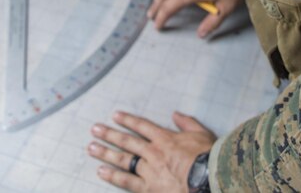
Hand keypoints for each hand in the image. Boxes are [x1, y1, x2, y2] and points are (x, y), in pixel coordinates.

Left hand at [88, 110, 214, 191]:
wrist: (208, 179)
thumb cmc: (208, 157)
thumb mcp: (201, 134)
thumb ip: (187, 123)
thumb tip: (176, 114)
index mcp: (166, 138)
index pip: (142, 126)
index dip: (128, 120)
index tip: (115, 116)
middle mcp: (153, 152)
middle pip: (127, 142)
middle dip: (109, 134)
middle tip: (94, 129)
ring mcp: (149, 170)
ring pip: (123, 160)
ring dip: (106, 153)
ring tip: (91, 148)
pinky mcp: (149, 188)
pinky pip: (127, 181)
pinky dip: (113, 176)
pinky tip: (101, 172)